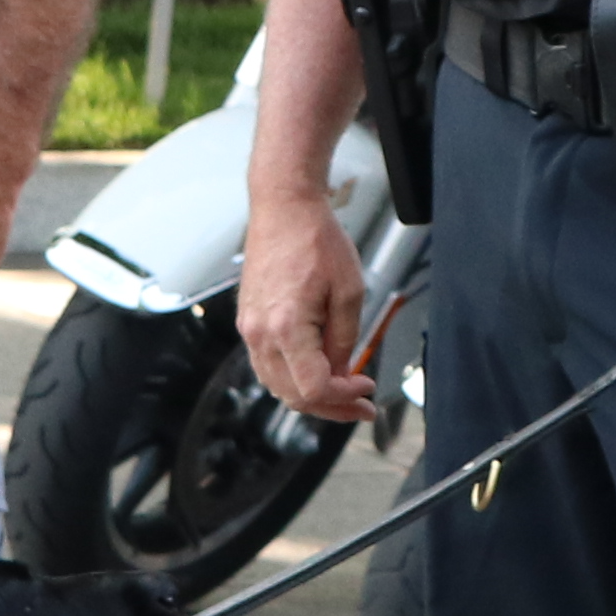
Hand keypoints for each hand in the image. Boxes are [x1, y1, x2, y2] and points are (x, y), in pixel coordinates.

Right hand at [239, 193, 376, 419]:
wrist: (284, 209)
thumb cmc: (316, 240)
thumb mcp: (349, 291)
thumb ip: (345, 339)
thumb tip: (342, 372)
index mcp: (286, 328)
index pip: (314, 389)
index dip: (344, 398)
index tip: (367, 389)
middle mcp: (261, 334)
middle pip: (293, 396)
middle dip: (331, 406)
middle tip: (360, 404)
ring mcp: (250, 329)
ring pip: (277, 386)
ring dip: (311, 396)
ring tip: (343, 392)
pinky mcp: (248, 322)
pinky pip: (268, 365)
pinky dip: (293, 377)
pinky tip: (318, 371)